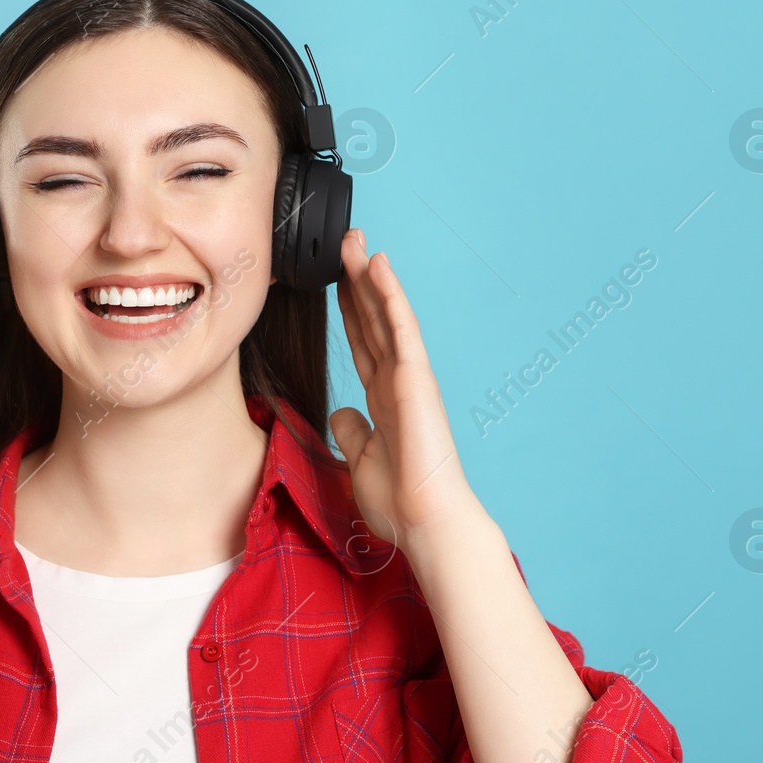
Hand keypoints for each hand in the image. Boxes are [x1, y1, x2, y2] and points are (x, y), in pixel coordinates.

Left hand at [330, 229, 477, 547]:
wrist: (426, 522)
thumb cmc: (400, 502)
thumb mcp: (361, 460)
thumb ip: (353, 431)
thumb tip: (343, 411)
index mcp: (384, 400)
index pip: (362, 343)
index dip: (350, 310)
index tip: (337, 281)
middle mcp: (397, 382)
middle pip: (372, 320)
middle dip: (356, 281)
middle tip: (345, 243)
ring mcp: (409, 377)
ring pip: (385, 314)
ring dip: (369, 276)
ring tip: (354, 241)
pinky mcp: (417, 377)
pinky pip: (400, 327)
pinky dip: (390, 294)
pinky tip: (378, 265)